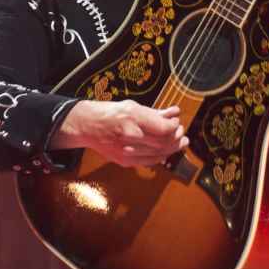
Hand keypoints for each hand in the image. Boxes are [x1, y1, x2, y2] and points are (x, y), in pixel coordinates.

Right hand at [51, 100, 188, 167]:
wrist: (87, 126)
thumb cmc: (109, 113)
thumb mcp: (133, 106)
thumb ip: (155, 112)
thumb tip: (174, 113)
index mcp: (132, 118)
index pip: (164, 128)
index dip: (174, 127)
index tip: (176, 122)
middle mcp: (130, 135)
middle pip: (163, 142)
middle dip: (177, 138)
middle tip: (182, 133)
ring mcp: (127, 151)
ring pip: (159, 154)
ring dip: (172, 148)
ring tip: (179, 142)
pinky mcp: (124, 161)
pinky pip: (149, 162)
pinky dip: (160, 157)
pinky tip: (164, 151)